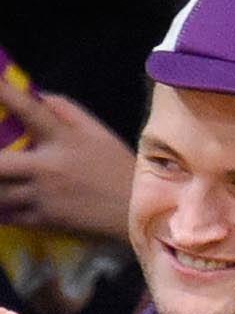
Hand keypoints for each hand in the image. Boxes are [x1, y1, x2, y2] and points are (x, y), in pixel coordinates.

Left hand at [0, 74, 132, 238]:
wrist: (140, 213)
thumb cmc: (120, 169)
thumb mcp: (100, 133)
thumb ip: (68, 110)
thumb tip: (37, 96)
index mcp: (64, 139)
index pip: (28, 110)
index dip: (5, 93)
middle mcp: (49, 167)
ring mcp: (46, 196)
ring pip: (0, 193)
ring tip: (3, 181)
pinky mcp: (48, 220)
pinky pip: (11, 215)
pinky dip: (4, 211)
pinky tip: (6, 206)